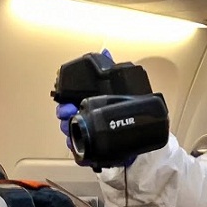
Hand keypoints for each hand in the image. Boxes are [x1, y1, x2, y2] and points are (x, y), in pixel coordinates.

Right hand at [54, 48, 133, 166]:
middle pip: (67, 119)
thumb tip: (106, 51)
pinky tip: (83, 152)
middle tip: (68, 113)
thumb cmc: (127, 107)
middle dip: (64, 116)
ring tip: (72, 130)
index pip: (68, 104)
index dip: (64, 104)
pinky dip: (82, 155)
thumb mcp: (119, 85)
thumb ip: (110, 68)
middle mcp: (86, 120)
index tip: (65, 104)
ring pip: (73, 135)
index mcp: (89, 105)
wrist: (142, 130)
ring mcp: (90, 136)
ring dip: (69, 133)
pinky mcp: (97, 152)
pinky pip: (85, 155)